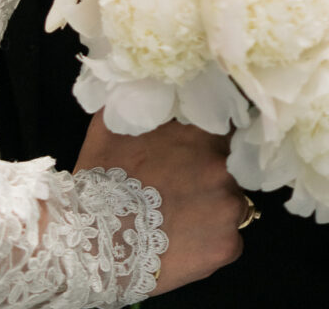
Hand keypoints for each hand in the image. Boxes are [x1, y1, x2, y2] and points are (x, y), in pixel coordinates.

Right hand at [75, 111, 245, 295]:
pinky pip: (228, 239)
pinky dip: (211, 239)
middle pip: (231, 165)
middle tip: (184, 184)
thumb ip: (141, 100)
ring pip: (231, 202)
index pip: (227, 123)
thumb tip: (150, 82)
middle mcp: (223, 168)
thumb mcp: (113, 124)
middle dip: (211, 172)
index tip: (200, 144)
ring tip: (183, 216)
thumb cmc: (102, 182)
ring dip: (214, 206)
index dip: (213, 134)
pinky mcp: (227, 247)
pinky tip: (186, 241)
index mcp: (202, 133)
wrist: (97, 245)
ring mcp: (229, 209)